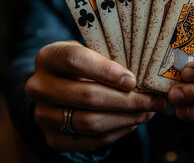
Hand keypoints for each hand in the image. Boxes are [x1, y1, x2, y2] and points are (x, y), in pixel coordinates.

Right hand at [26, 41, 166, 151]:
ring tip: (149, 112)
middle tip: (154, 100)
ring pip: (92, 122)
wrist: (56, 89)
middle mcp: (39, 87)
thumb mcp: (90, 53)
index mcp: (48, 58)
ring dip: (127, 118)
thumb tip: (147, 77)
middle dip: (128, 100)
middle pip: (88, 96)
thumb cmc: (82, 66)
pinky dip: (118, 132)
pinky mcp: (54, 139)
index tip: (132, 80)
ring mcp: (43, 116)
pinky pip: (92, 140)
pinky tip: (133, 122)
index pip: (76, 61)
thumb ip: (111, 59)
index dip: (107, 71)